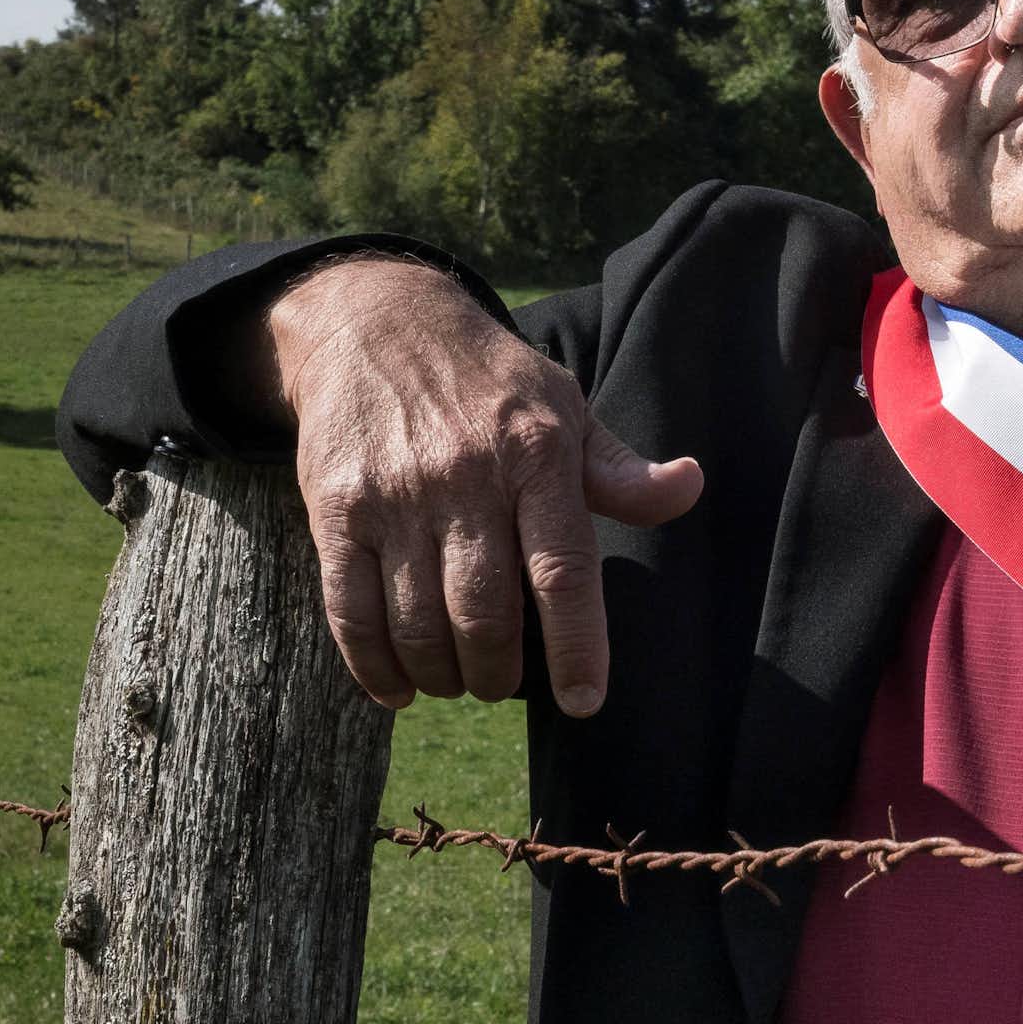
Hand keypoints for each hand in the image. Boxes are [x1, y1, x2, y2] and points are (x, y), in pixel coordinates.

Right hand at [269, 259, 702, 711]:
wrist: (374, 322)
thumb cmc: (488, 381)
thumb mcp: (564, 406)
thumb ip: (620, 469)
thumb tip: (688, 488)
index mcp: (535, 454)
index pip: (562, 570)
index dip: (576, 647)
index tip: (584, 701)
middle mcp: (465, 477)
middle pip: (484, 614)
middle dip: (499, 673)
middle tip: (505, 683)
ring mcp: (394, 497)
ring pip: (419, 624)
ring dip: (443, 676)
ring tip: (459, 679)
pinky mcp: (334, 510)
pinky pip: (351, 611)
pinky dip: (376, 666)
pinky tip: (399, 687)